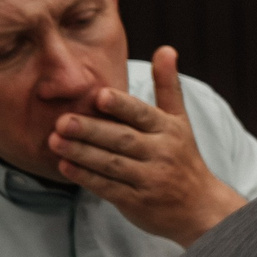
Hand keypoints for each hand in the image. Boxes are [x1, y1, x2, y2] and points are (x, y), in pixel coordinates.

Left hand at [47, 47, 244, 246]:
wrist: (202, 207)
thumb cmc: (183, 158)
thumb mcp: (180, 121)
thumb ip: (167, 86)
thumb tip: (166, 48)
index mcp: (170, 130)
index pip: (143, 115)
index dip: (122, 106)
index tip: (99, 96)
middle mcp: (162, 154)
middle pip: (123, 139)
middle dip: (91, 130)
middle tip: (62, 121)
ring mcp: (150, 179)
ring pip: (112, 164)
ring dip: (82, 153)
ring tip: (55, 141)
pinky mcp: (138, 202)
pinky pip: (109, 188)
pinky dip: (87, 177)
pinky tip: (66, 166)